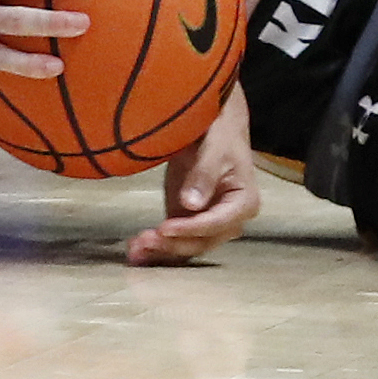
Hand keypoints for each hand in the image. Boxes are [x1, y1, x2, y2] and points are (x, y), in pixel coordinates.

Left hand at [128, 85, 258, 263]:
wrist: (214, 127)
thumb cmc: (220, 134)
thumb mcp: (215, 149)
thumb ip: (204, 175)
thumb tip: (192, 205)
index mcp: (243, 204)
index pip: (216, 223)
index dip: (190, 228)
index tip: (164, 228)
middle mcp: (228, 221)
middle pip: (201, 241)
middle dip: (172, 244)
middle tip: (144, 241)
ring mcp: (207, 222)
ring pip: (187, 245)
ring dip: (161, 250)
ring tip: (134, 251)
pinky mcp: (188, 219)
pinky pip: (176, 239)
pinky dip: (158, 246)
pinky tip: (137, 251)